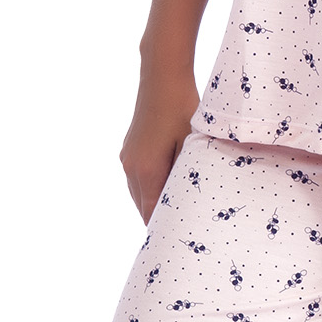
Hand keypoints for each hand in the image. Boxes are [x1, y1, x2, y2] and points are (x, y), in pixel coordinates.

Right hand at [120, 68, 199, 223]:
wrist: (161, 77)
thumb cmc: (182, 108)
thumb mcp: (192, 143)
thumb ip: (189, 173)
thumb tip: (194, 199)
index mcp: (147, 170)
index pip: (152, 213)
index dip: (163, 229)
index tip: (175, 243)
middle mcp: (131, 167)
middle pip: (143, 207)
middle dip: (159, 220)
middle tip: (179, 234)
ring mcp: (127, 158)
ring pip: (139, 193)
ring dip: (153, 203)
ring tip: (174, 214)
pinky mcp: (128, 149)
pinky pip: (137, 179)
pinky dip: (149, 187)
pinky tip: (167, 187)